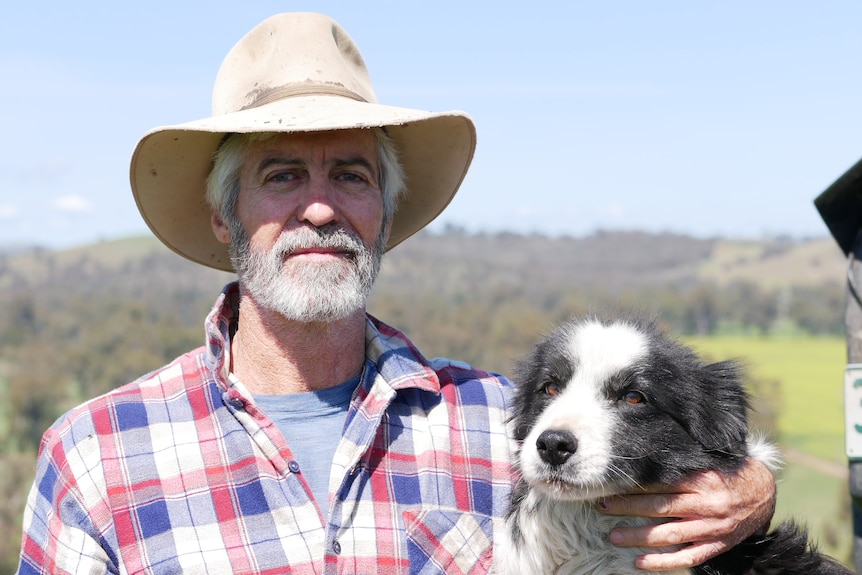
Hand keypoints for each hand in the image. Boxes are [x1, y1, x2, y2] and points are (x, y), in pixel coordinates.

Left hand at [598, 457, 775, 570]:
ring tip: (614, 537)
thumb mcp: (706, 460)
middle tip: (603, 507)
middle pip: (660, 507)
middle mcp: (706, 504)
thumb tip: (643, 452)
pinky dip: (663, 563)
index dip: (634, 485)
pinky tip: (640, 562)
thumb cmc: (726, 472)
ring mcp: (712, 528)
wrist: (763, 493)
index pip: (661, 482)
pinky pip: (687, 558)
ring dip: (638, 537)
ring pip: (669, 535)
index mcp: (702, 478)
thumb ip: (680, 461)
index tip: (610, 485)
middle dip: (628, 508)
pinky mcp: (716, 546)